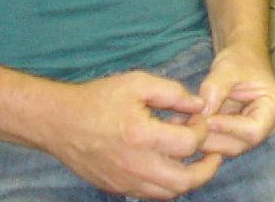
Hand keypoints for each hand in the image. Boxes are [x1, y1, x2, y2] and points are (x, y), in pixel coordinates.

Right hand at [43, 70, 219, 199]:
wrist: (60, 122)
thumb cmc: (99, 99)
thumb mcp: (137, 83)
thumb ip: (172, 92)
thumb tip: (199, 105)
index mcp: (142, 136)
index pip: (189, 144)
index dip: (202, 130)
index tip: (197, 118)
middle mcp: (136, 165)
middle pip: (185, 181)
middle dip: (207, 168)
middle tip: (214, 153)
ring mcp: (126, 181)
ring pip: (169, 194)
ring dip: (188, 180)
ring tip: (195, 161)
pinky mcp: (117, 189)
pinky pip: (151, 195)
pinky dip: (167, 186)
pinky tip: (170, 167)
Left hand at [195, 45, 274, 157]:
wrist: (240, 60)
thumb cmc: (240, 60)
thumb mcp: (228, 67)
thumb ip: (216, 88)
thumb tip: (202, 114)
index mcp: (273, 108)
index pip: (254, 130)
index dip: (229, 129)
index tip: (207, 120)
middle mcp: (265, 127)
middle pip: (238, 144)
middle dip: (211, 137)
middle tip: (187, 125)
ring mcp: (248, 135)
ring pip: (225, 148)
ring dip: (202, 140)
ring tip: (181, 124)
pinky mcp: (234, 137)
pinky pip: (217, 144)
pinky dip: (200, 137)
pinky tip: (184, 126)